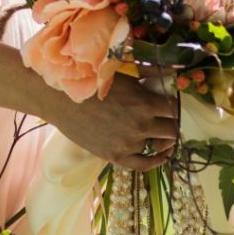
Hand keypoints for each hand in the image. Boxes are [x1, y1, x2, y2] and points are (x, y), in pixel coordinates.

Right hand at [42, 74, 178, 170]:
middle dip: (170, 123)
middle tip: (165, 119)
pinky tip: (160, 154)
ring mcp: (128, 143)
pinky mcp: (115, 156)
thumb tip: (173, 70)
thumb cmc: (89, 82)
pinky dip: (156, 160)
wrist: (59, 99)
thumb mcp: (121, 74)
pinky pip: (144, 164)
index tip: (170, 104)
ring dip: (159, 138)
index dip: (174, 106)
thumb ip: (148, 74)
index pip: (173, 109)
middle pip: (171, 130)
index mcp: (143, 102)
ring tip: (158, 133)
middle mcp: (140, 125)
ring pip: (158, 145)